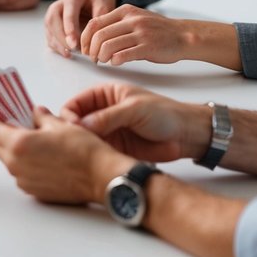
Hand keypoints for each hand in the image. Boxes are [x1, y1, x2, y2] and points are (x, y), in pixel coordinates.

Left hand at [0, 108, 130, 204]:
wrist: (101, 177)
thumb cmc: (84, 151)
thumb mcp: (60, 124)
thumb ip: (41, 118)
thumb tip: (35, 113)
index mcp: (19, 144)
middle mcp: (16, 165)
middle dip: (0, 132)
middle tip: (14, 122)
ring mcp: (24, 180)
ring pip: (8, 160)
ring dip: (13, 148)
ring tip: (32, 139)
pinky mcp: (34, 191)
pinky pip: (21, 173)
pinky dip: (24, 163)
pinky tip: (41, 156)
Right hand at [45, 0, 120, 55]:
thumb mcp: (104, 1)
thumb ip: (101, 15)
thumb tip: (97, 34)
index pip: (68, 12)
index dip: (69, 27)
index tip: (74, 42)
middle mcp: (60, 4)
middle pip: (53, 20)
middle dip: (61, 37)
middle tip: (72, 49)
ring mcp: (54, 14)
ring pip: (49, 28)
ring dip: (57, 43)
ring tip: (70, 54)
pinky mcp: (54, 23)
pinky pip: (50, 35)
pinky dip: (56, 45)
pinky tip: (66, 53)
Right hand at [60, 83, 205, 163]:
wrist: (186, 135)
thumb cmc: (165, 114)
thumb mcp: (134, 109)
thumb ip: (108, 116)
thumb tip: (82, 124)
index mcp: (104, 95)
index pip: (75, 104)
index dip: (69, 115)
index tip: (71, 128)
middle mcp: (102, 112)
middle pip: (76, 122)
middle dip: (72, 133)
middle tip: (74, 144)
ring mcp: (107, 132)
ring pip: (84, 139)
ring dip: (81, 146)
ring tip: (82, 154)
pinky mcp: (114, 148)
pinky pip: (96, 152)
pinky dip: (92, 157)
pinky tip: (93, 161)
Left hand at [80, 4, 192, 64]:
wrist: (183, 35)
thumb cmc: (157, 31)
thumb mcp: (136, 19)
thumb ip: (117, 25)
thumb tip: (93, 39)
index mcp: (125, 11)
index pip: (95, 23)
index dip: (85, 38)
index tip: (85, 49)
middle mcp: (132, 20)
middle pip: (99, 35)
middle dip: (91, 50)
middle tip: (92, 58)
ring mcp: (140, 33)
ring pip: (108, 46)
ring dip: (101, 57)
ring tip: (103, 61)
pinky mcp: (148, 47)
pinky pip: (124, 55)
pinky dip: (114, 61)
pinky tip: (116, 63)